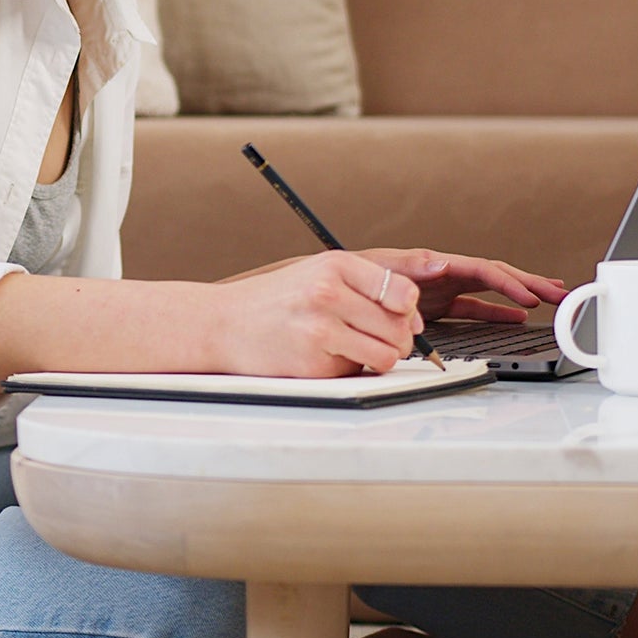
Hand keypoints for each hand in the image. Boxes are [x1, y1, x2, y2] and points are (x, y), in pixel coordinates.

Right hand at [212, 250, 426, 377]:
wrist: (224, 323)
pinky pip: (357, 372)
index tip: (403, 315)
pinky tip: (328, 355)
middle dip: (399, 338)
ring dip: (381, 357)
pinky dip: (350, 368)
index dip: (409, 310)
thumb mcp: (320, 271)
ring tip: (359, 348)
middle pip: (399, 327)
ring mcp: (320, 330)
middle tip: (379, 337)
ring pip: (386, 355)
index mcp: (336, 265)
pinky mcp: (313, 364)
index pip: (403, 291)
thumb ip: (368, 285)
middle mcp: (329, 294)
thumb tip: (414, 318)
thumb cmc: (277, 298)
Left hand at [354, 249, 567, 323]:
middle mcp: (444, 274)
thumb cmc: (353, 275)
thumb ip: (410, 267)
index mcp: (436, 264)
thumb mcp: (379, 268)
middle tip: (560, 292)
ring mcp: (443, 290)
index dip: (509, 283)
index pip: (483, 270)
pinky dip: (497, 313)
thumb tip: (441, 263)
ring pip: (491, 291)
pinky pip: (476, 308)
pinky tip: (517, 319)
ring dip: (520, 295)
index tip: (531, 297)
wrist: (331, 290)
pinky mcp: (437, 306)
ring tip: (550, 299)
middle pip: (496, 275)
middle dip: (529, 283)